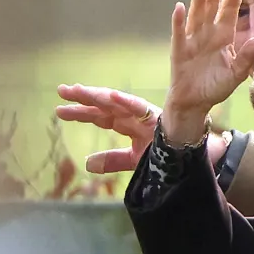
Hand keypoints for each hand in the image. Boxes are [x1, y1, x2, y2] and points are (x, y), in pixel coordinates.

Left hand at [55, 84, 228, 172]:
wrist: (194, 162)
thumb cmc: (167, 156)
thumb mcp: (134, 160)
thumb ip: (112, 160)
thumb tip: (86, 163)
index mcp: (128, 124)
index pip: (100, 116)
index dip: (81, 112)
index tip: (59, 110)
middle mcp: (135, 116)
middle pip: (105, 105)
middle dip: (83, 98)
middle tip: (61, 91)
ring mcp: (147, 115)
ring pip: (118, 102)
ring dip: (98, 96)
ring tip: (78, 91)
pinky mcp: (159, 118)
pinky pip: (141, 108)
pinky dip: (126, 101)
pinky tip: (110, 96)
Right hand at [163, 0, 253, 143]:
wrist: (195, 103)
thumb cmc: (216, 86)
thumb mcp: (236, 74)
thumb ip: (248, 57)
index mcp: (223, 36)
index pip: (229, 10)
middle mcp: (207, 34)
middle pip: (211, 6)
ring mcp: (192, 40)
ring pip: (196, 15)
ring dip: (199, 0)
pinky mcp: (179, 51)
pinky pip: (179, 34)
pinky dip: (179, 21)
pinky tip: (179, 8)